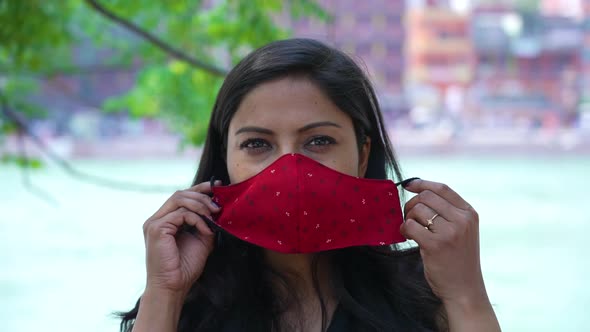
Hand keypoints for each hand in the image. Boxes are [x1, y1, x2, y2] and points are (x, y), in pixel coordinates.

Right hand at [142, 181, 219, 296]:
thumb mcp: (201, 239)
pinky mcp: (156, 228)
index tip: (218, 187)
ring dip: (201, 205)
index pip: (181, 196)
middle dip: (202, 195)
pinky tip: (206, 230)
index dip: (199, 188)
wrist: (173, 286)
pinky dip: (198, 219)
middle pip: (180, 193)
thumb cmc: (185, 267)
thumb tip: (217, 209)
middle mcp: (157, 219)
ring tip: (214, 215)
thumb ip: (205, 223)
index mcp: (165, 220)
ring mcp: (154, 222)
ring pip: (180, 199)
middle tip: (218, 206)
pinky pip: (181, 214)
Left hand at [400, 179, 488, 307]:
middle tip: (409, 216)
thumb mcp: (462, 231)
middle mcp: (462, 220)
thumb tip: (419, 192)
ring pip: (417, 210)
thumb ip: (448, 212)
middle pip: (426, 197)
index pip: (442, 188)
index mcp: (469, 213)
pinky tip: (408, 237)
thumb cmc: (458, 260)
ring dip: (408, 218)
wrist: (465, 289)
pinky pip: (410, 226)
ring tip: (412, 230)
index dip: (422, 183)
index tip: (409, 184)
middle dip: (411, 204)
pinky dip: (405, 229)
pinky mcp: (435, 245)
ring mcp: (450, 232)